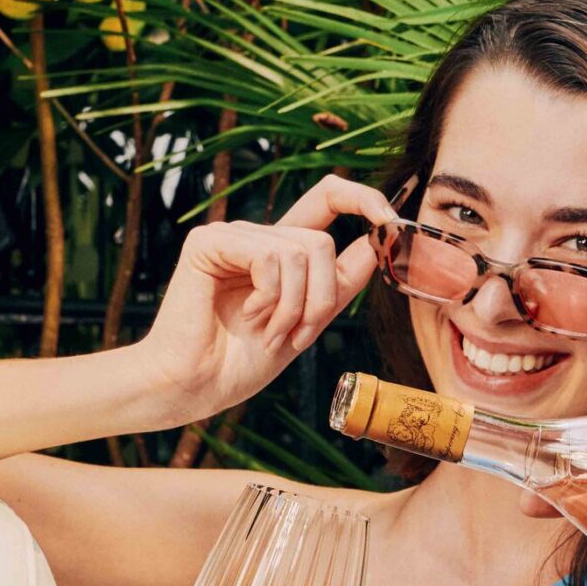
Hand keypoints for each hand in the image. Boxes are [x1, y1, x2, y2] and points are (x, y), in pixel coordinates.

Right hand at [139, 173, 396, 421]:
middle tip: (295, 336)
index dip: (364, 199)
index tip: (392, 220)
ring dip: (294, 307)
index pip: (329, 199)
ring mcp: (232, 236)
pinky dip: (270, 297)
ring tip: (268, 333)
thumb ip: (339, 282)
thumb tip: (380, 242)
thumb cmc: (240, 361)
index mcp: (281, 251)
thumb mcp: (307, 320)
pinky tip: (246, 316)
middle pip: (321, 242)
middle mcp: (257, 237)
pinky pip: (270, 256)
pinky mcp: (209, 242)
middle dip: (321, 299)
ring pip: (302, 251)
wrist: (194, 387)